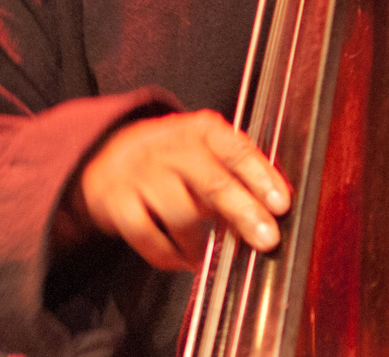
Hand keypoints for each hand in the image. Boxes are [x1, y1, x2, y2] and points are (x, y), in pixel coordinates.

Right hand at [73, 110, 290, 271]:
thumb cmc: (171, 156)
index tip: (280, 203)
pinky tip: (182, 258)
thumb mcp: (205, 149)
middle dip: (243, 213)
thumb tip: (273, 204)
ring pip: (180, 213)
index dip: (261, 178)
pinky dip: (168, 254)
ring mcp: (141, 172)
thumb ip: (238, 172)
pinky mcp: (116, 200)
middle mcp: (171, 147)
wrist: (108, 153)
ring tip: (209, 254)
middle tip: (265, 238)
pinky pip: (146, 235)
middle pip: (212, 182)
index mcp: (201, 130)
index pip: (237, 151)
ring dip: (201, 242)